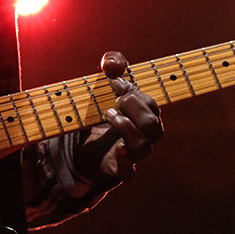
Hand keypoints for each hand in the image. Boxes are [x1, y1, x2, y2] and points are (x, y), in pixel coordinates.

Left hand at [76, 51, 162, 183]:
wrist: (83, 147)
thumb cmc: (101, 112)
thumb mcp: (106, 85)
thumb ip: (113, 65)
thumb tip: (112, 62)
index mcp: (145, 115)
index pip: (150, 103)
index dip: (132, 91)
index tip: (112, 81)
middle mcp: (145, 135)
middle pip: (152, 123)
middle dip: (132, 107)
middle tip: (111, 101)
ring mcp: (133, 153)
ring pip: (144, 145)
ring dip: (125, 126)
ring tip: (107, 115)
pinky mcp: (119, 169)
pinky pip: (129, 170)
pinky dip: (125, 160)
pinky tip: (118, 148)